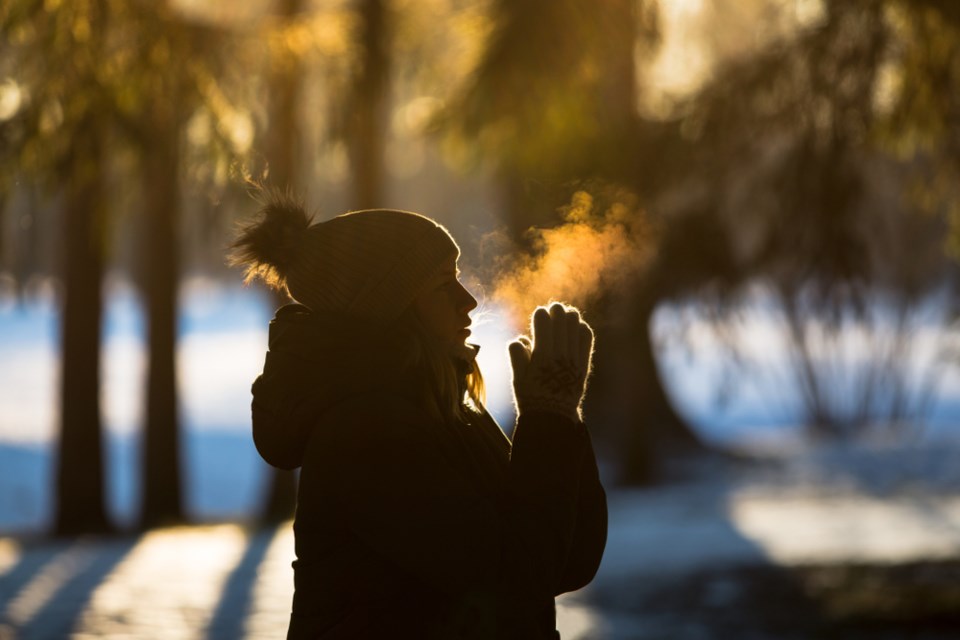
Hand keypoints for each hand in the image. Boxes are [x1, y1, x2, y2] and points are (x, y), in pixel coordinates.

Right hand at [508, 303, 593, 422]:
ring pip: (576, 324)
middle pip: (561, 318)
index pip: (543, 321)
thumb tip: (522, 338)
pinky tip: (576, 328)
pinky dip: (582, 328)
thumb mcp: (517, 378)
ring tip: (564, 316)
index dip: (540, 313)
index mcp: (541, 356)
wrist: (553, 416)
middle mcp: (560, 354)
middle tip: (552, 311)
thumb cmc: (531, 397)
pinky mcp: (584, 363)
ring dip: (569, 316)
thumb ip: (517, 355)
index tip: (538, 314)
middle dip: (555, 310)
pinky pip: (587, 337)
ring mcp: (574, 358)